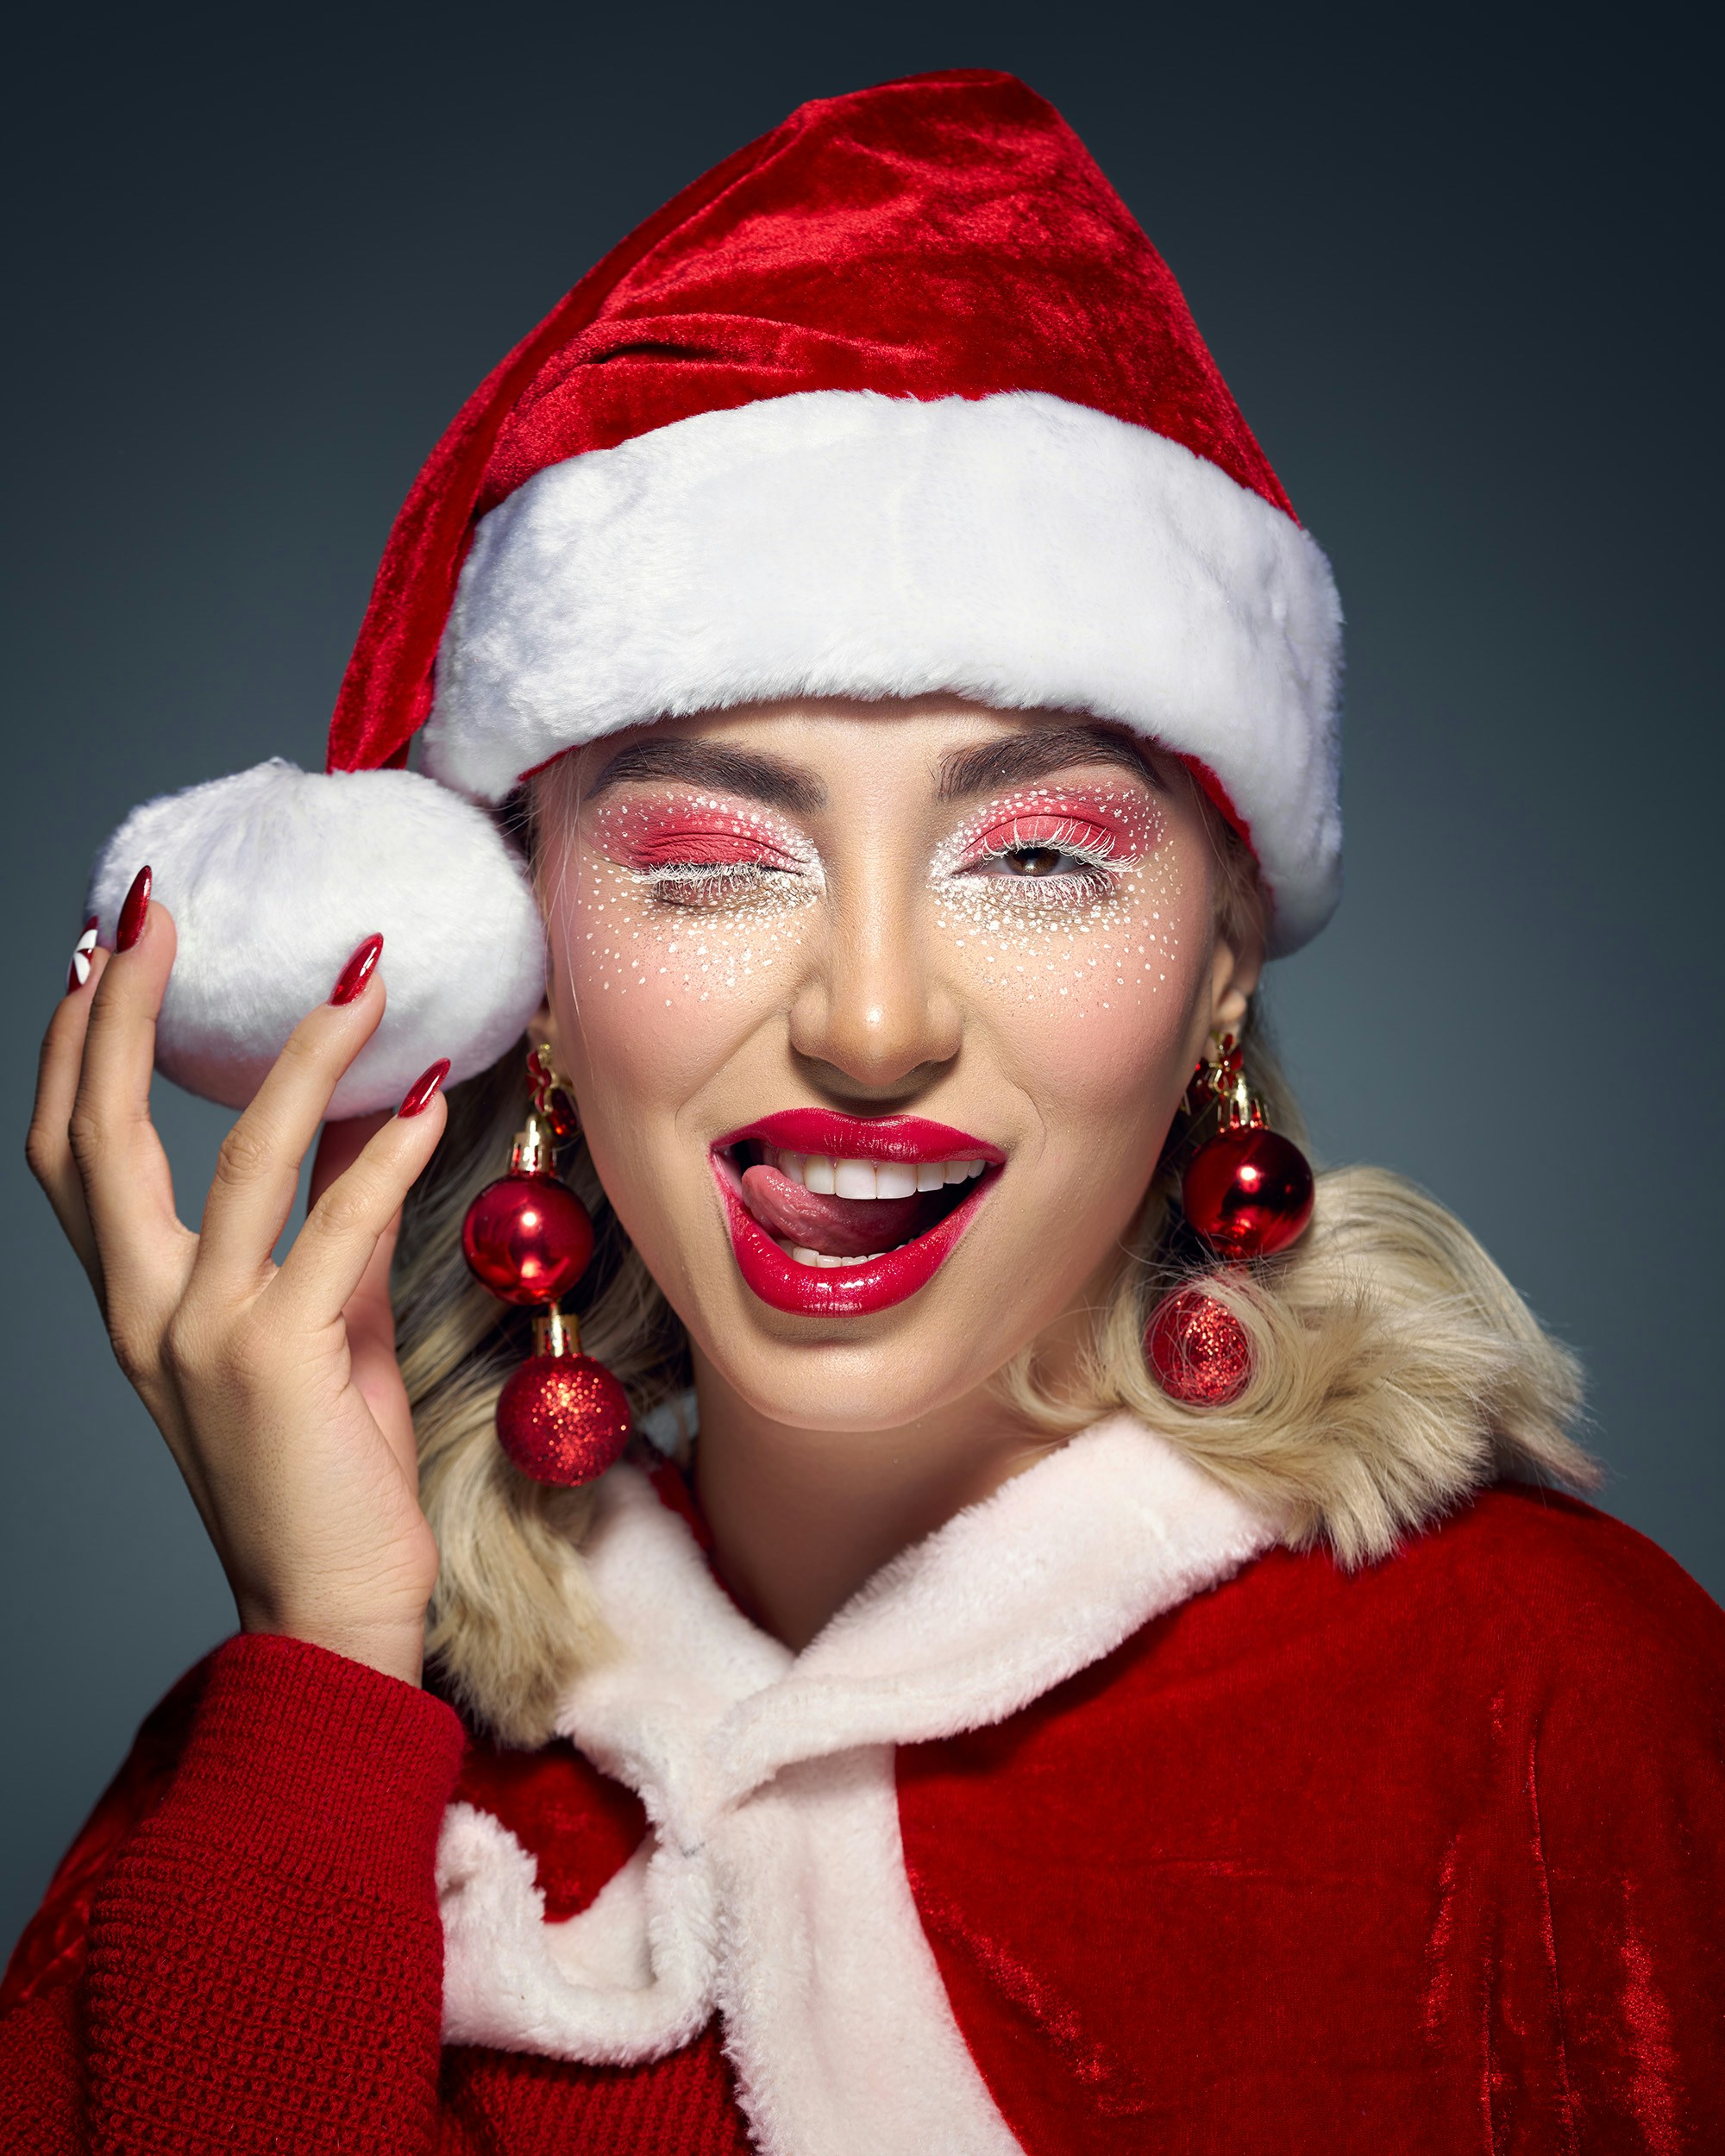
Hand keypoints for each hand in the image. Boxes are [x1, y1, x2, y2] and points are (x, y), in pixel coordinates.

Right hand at [26, 893, 448, 1684]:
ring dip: (302, 1055)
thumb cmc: (323, 1472)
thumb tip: (372, 1112)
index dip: (79, 1047)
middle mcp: (144, 1312)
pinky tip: (431, 1096)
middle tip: (156, 908)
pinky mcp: (278, 1360)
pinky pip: (338, 1227)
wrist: (329, 1607)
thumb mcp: (319, 1324)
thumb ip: (331, 1221)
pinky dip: (389, 1155)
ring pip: (237, 1161)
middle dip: (125, 1012)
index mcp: (135, 1302)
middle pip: (102, 1134)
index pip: (73, 1152)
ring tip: (360, 974)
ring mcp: (203, 1336)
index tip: (104, 951)